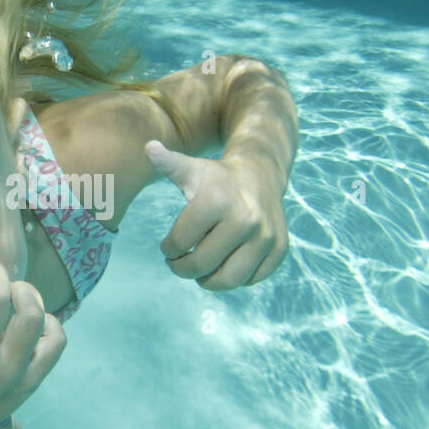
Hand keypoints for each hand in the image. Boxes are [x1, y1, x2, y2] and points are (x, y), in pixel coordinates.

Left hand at [145, 140, 288, 288]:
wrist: (260, 174)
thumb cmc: (216, 178)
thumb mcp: (191, 169)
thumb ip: (168, 163)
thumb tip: (148, 147)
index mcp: (217, 200)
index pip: (180, 243)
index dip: (168, 249)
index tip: (168, 247)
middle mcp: (245, 219)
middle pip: (202, 265)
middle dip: (183, 269)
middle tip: (179, 264)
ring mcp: (266, 236)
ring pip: (229, 280)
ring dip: (208, 280)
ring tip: (200, 271)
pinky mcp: (279, 249)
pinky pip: (252, 279)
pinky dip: (236, 278)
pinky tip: (226, 264)